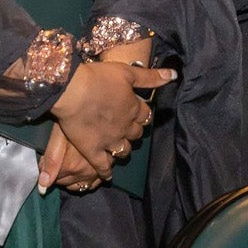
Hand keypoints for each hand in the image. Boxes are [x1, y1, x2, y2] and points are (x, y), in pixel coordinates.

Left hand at [39, 124, 103, 194]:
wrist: (97, 108)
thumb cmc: (74, 119)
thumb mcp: (58, 136)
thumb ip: (50, 161)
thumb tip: (42, 186)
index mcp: (71, 166)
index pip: (53, 179)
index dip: (47, 168)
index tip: (46, 158)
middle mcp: (85, 173)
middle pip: (67, 183)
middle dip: (59, 174)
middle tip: (57, 159)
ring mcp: (98, 171)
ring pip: (81, 185)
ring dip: (73, 179)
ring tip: (69, 166)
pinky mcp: (108, 167)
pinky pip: (95, 183)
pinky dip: (88, 181)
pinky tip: (83, 171)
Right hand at [48, 61, 170, 182]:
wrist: (73, 91)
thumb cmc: (98, 77)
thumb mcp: (128, 71)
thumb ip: (151, 77)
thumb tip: (174, 75)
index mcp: (133, 109)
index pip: (145, 115)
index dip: (141, 114)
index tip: (138, 112)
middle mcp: (125, 128)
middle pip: (135, 134)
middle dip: (133, 131)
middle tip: (127, 128)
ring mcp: (110, 141)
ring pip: (123, 150)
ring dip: (123, 149)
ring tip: (119, 147)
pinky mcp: (93, 151)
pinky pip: (103, 166)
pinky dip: (106, 172)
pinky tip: (107, 175)